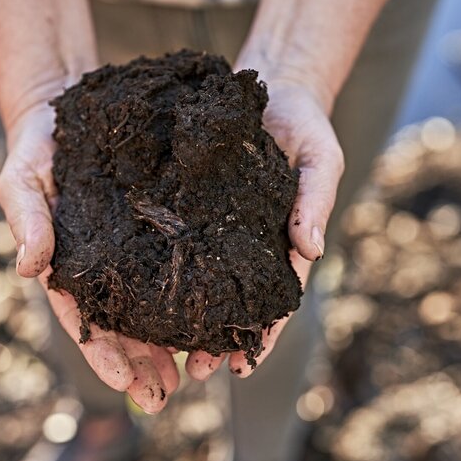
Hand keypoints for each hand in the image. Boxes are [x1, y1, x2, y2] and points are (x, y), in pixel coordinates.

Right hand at [0, 103, 178, 412]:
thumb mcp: (24, 176)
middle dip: (142, 361)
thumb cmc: (40, 145)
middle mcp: (106, 261)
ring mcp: (136, 243)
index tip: (123, 384)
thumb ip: (26, 219)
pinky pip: (182, 260)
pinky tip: (216, 312)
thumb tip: (29, 269)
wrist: (73, 102)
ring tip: (197, 369)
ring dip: (173, 338)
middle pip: (124, 322)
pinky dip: (195, 290)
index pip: (84, 318)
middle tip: (166, 393)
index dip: (102, 352)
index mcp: (71, 262)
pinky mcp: (166, 218)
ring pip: (156, 301)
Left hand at [186, 77, 343, 378]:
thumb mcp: (319, 157)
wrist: (270, 89)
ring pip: (200, 281)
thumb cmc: (304, 126)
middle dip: (216, 338)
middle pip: (232, 301)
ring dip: (186, 317)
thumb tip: (312, 249)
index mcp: (280, 242)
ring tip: (165, 351)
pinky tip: (141, 293)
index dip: (261, 334)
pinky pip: (174, 241)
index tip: (242, 365)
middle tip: (196, 371)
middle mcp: (245, 243)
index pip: (274, 299)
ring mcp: (214, 225)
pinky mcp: (187, 204)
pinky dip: (162, 271)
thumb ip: (316, 199)